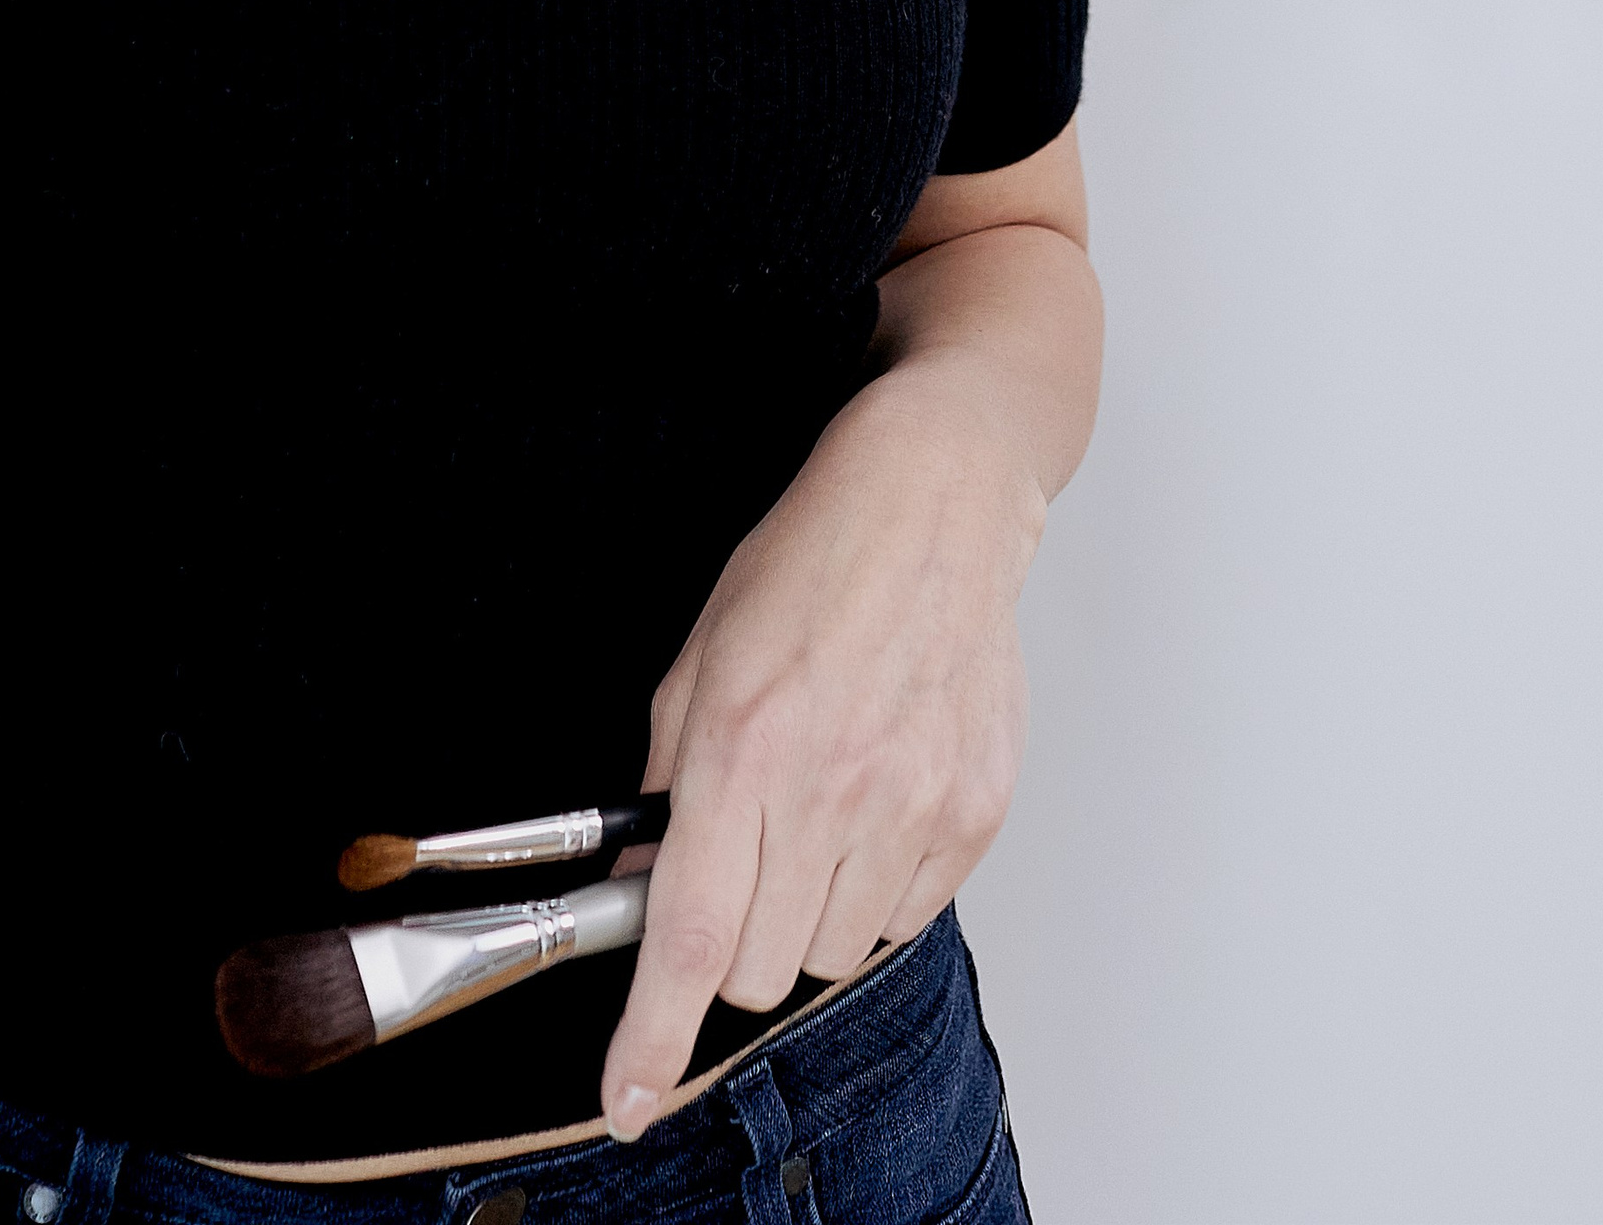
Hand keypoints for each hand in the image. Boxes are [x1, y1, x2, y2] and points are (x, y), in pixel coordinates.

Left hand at [598, 362, 1042, 1141]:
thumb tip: (636, 897)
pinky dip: (874, 887)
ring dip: (807, 911)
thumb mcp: (698, 660)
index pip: (691, 937)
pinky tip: (872, 800)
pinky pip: (904, 918)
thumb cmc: (812, 563)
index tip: (628, 1099)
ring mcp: (915, 806)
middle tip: (741, 857)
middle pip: (761, 970)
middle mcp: (834, 787)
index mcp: (746, 746)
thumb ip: (664, 790)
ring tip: (816, 809)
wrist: (935, 504)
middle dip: (732, 939)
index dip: (651, 1037)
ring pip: (832, 954)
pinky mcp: (974, 814)